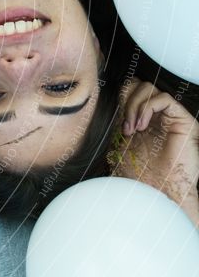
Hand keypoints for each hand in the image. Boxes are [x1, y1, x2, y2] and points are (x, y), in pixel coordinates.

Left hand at [115, 78, 198, 225]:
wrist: (160, 191)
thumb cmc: (141, 175)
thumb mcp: (117, 149)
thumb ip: (112, 129)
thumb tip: (92, 114)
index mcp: (141, 118)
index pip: (129, 90)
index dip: (118, 98)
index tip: (112, 119)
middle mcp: (156, 114)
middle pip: (138, 85)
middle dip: (125, 100)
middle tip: (122, 125)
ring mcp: (170, 115)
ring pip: (149, 88)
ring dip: (134, 106)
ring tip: (131, 130)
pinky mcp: (183, 120)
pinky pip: (164, 99)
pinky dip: (147, 108)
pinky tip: (141, 127)